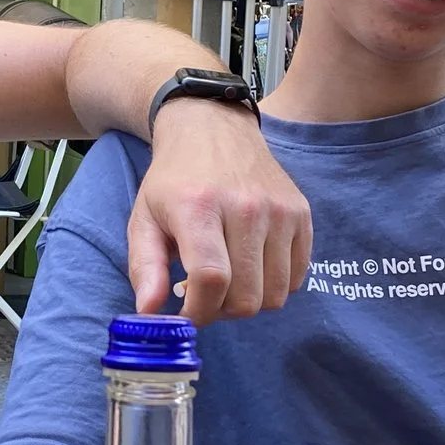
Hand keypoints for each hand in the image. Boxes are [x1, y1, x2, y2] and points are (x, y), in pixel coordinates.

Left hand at [127, 99, 310, 323]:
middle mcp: (246, 207)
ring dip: (248, 301)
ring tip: (227, 283)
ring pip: (274, 294)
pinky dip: (273, 285)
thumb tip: (149, 314)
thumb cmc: (174, 181)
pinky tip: (250, 268)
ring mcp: (280, 210)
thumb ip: (144, 267)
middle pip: (246, 297)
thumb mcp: (143, 218)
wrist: (213, 129)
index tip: (185, 315)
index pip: (211, 280)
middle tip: (204, 298)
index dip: (198, 312)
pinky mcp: (301, 213)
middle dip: (221, 312)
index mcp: (200, 207)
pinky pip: (296, 277)